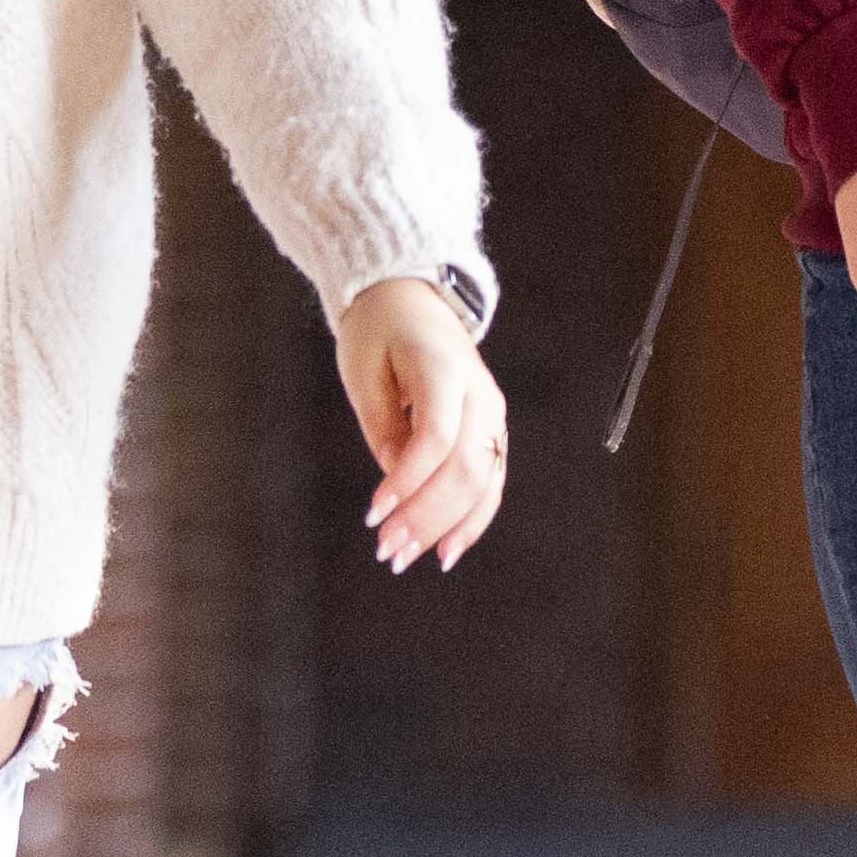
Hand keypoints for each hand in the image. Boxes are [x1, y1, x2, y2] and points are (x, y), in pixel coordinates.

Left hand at [330, 273, 505, 571]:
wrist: (412, 299)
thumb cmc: (379, 331)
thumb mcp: (364, 371)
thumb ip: (383, 426)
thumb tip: (396, 478)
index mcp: (446, 369)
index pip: (436, 437)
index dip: (407, 481)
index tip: (373, 514)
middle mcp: (480, 394)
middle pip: (464, 467)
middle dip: (425, 515)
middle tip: (387, 550)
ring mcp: (492, 414)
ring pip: (484, 481)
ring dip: (447, 526)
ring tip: (408, 557)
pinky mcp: (491, 430)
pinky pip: (490, 481)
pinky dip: (472, 519)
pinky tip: (448, 549)